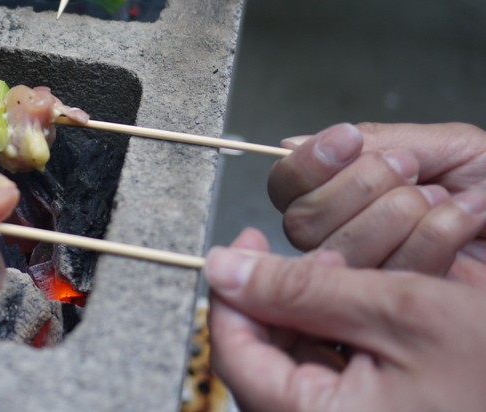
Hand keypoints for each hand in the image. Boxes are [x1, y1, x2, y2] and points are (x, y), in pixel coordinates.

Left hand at [207, 228, 485, 411]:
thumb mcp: (404, 311)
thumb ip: (303, 289)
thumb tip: (224, 268)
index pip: (233, 353)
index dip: (231, 291)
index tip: (243, 243)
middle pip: (264, 361)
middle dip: (281, 300)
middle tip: (318, 259)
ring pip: (299, 368)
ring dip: (314, 317)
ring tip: (356, 279)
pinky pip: (336, 384)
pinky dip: (344, 342)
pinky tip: (375, 310)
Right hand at [268, 122, 485, 286]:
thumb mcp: (445, 148)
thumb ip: (373, 144)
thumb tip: (294, 144)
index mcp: (349, 193)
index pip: (287, 184)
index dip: (308, 163)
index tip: (347, 142)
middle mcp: (350, 236)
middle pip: (301, 220)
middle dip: (358, 188)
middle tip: (408, 172)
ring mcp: (372, 276)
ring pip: (338, 250)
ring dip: (395, 214)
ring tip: (439, 199)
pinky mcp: (400, 306)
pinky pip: (386, 274)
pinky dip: (430, 239)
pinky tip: (457, 225)